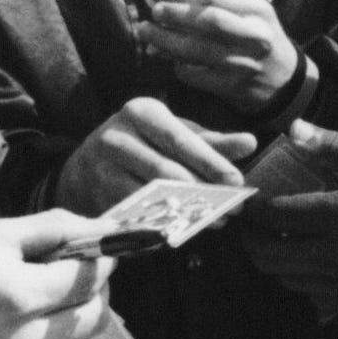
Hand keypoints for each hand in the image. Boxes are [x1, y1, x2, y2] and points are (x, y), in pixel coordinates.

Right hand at [0, 212, 113, 338]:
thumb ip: (53, 228)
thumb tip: (102, 226)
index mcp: (20, 294)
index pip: (86, 278)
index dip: (103, 260)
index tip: (104, 248)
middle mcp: (25, 338)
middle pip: (94, 315)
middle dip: (100, 289)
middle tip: (87, 272)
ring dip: (85, 315)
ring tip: (64, 295)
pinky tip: (38, 322)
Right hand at [55, 97, 254, 214]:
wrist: (86, 167)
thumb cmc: (143, 145)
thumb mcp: (174, 135)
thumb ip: (212, 141)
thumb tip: (250, 142)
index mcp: (141, 111)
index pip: (179, 139)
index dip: (209, 161)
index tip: (236, 181)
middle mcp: (116, 135)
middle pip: (165, 170)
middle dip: (202, 191)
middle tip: (231, 208)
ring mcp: (102, 168)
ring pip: (150, 195)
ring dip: (186, 211)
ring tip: (214, 221)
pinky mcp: (96, 196)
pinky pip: (135, 214)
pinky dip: (162, 222)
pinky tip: (184, 227)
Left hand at [144, 0, 300, 111]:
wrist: (284, 81)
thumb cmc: (258, 39)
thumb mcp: (250, 14)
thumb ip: (217, 4)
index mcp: (257, 10)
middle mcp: (253, 36)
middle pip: (207, 22)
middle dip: (175, 14)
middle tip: (154, 11)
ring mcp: (243, 64)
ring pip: (197, 50)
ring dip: (166, 40)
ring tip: (146, 32)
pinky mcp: (232, 87)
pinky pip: (195, 74)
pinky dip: (177, 64)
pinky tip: (169, 58)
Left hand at [242, 123, 337, 311]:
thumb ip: (336, 147)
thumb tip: (295, 131)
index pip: (275, 216)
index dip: (252, 210)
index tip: (245, 202)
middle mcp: (335, 255)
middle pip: (271, 256)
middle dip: (252, 241)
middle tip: (251, 228)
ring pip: (289, 281)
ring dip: (275, 263)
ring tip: (278, 245)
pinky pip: (316, 297)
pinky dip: (302, 282)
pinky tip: (311, 266)